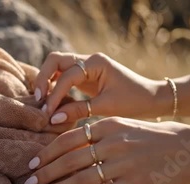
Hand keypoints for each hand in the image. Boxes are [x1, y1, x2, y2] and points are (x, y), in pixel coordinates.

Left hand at [23, 117, 189, 183]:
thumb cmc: (153, 136)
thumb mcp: (124, 125)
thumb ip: (97, 133)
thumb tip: (67, 146)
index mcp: (108, 125)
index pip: (67, 138)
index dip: (46, 152)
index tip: (31, 163)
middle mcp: (113, 142)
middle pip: (69, 159)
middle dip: (45, 172)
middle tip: (29, 183)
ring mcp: (124, 163)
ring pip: (82, 178)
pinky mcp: (136, 182)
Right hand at [33, 52, 169, 124]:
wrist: (152, 99)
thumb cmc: (134, 102)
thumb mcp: (106, 107)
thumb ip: (79, 110)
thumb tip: (52, 118)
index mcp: (96, 63)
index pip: (66, 75)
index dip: (54, 94)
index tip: (48, 112)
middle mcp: (89, 60)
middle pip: (55, 60)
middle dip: (43, 78)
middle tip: (38, 100)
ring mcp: (86, 66)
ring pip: (56, 66)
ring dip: (46, 81)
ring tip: (42, 102)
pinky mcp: (85, 76)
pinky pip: (62, 76)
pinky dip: (54, 86)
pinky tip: (51, 102)